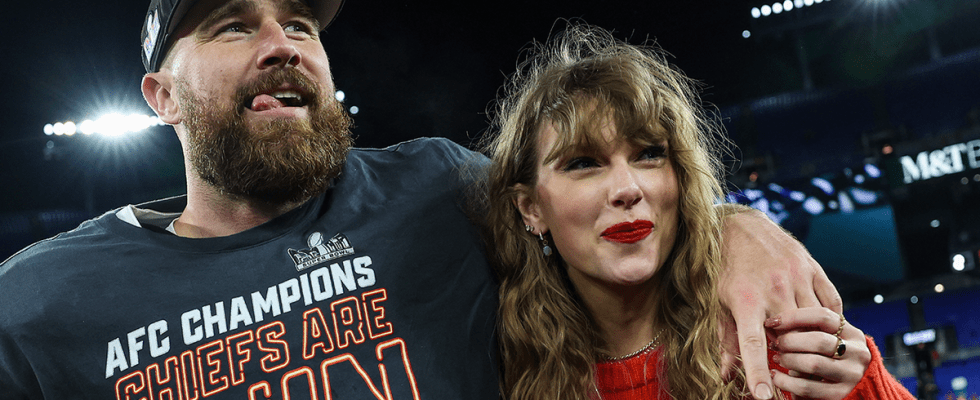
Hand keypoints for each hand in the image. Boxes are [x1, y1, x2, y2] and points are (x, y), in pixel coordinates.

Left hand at [717, 206, 842, 399]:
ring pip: (815, 322)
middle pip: (791, 337)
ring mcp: (797, 277)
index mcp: (746, 300)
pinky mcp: (813, 268)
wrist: (740, 225)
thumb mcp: (718, 302)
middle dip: (790, 356)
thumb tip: (727, 375)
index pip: (753, 346)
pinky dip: (829, 320)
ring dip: (811, 339)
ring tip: (803, 346)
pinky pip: (831, 303)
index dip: (759, 374)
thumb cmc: (725, 267)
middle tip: (786, 362)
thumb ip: (726, 339)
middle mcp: (774, 289)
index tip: (765, 397)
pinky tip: (821, 327)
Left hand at [766, 307, 870, 399]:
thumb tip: (776, 322)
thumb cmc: (828, 358)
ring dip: (788, 360)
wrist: (850, 390)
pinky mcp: (840, 394)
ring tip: (777, 358)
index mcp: (853, 334)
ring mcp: (851, 375)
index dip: (793, 317)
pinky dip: (786, 381)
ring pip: (813, 363)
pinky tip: (776, 377)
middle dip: (789, 341)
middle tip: (775, 344)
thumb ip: (812, 330)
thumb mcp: (829, 340)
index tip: (772, 321)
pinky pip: (807, 387)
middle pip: (818, 340)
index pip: (823, 316)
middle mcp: (857, 353)